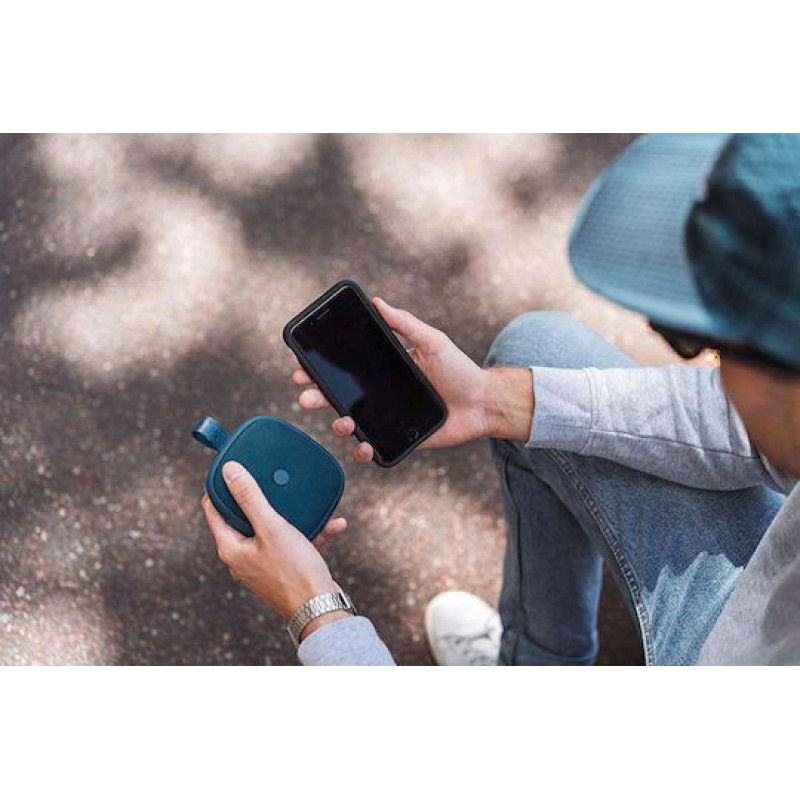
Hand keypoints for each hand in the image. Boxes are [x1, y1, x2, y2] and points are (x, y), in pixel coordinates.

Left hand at [202, 461, 350, 635]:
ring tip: (306, 502)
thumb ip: (250, 498)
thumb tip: (230, 472)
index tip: (234, 468)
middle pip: (243, 517)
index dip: (220, 486)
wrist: (320, 608)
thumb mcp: (272, 527)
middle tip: (270, 477)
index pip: (213, 509)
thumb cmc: (294, 571)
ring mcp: (262, 564)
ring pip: (271, 529)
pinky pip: (291, 543)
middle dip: (261, 497)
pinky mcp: (282, 569)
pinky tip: (331, 524)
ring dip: (291, 515)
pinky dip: (308, 532)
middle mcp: (242, 558)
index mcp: (231, 548)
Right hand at [293, 297, 533, 461]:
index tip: (302, 367)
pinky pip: (371, 448)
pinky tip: (363, 447)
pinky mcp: (397, 439)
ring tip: (342, 421)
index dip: (319, 369)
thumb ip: (405, 324)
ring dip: (337, 424)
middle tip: (306, 395)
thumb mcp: (432, 341)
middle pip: (337, 396)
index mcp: (382, 369)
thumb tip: (377, 301)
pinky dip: (361, 451)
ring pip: (348, 423)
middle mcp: (378, 394)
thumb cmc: (459, 369)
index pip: (343, 368)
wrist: (483, 403)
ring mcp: (385, 418)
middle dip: (316, 396)